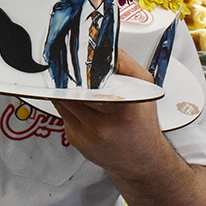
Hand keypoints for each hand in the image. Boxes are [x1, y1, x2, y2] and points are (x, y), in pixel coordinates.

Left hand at [51, 49, 164, 175]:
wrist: (141, 161)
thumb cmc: (142, 123)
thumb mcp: (144, 87)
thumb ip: (124, 62)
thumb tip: (100, 45)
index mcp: (124, 108)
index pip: (90, 80)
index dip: (80, 69)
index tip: (75, 59)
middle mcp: (103, 125)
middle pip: (71, 90)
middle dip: (69, 78)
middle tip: (69, 69)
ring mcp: (86, 135)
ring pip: (62, 100)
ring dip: (65, 90)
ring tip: (77, 87)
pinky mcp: (75, 140)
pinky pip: (62, 113)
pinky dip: (67, 106)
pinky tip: (81, 107)